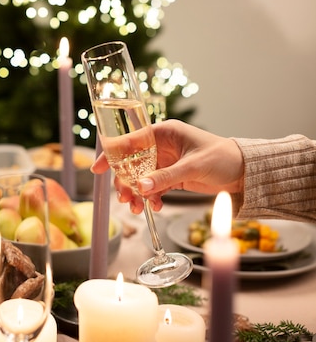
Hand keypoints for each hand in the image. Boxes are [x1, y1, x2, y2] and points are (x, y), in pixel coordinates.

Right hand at [91, 120, 244, 213]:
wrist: (244, 172)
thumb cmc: (222, 158)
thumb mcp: (193, 167)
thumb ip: (166, 176)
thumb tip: (140, 187)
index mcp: (165, 132)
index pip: (130, 141)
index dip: (112, 154)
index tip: (97, 169)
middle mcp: (162, 146)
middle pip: (132, 163)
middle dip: (125, 182)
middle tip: (125, 199)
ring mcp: (166, 162)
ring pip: (140, 177)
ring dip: (137, 193)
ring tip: (138, 208)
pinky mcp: (172, 176)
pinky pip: (153, 187)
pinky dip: (151, 197)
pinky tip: (156, 207)